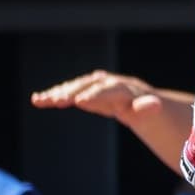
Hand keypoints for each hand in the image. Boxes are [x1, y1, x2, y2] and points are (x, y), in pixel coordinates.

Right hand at [32, 69, 165, 125]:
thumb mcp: (150, 111)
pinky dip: (53, 94)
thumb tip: (156, 105)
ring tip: (40, 100)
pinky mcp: (83, 90)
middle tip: (56, 101)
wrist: (136, 99)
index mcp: (123, 88)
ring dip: (57, 93)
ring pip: (74, 87)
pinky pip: (67, 92)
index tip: (80, 101)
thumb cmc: (143, 108)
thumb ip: (148, 108)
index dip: (94, 94)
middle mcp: (106, 83)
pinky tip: (37, 100)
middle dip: (72, 92)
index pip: (108, 90)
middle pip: (87, 86)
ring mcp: (93, 85)